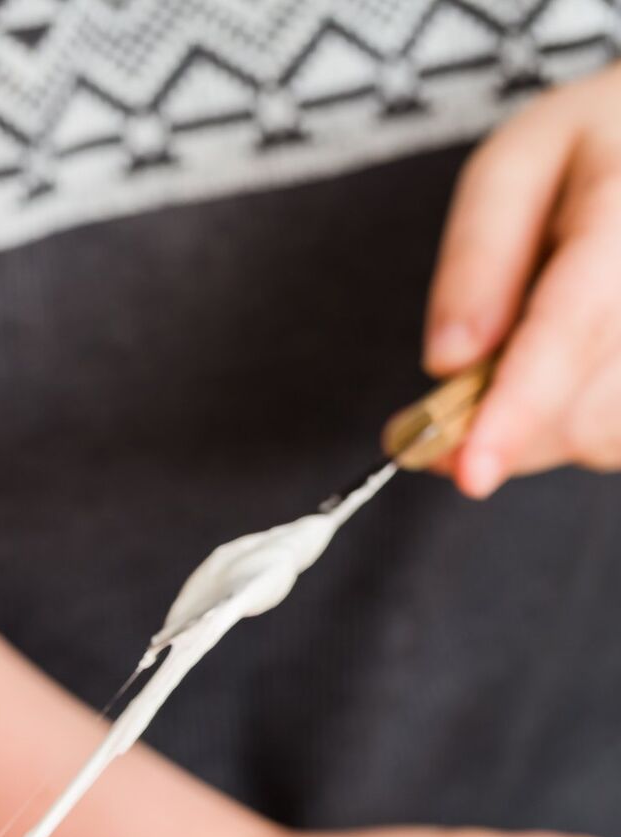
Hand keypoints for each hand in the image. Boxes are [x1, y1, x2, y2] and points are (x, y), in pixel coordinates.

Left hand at [425, 65, 620, 495]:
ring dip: (541, 426)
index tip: (472, 472)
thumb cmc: (592, 150)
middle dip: (504, 422)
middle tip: (461, 386)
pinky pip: (618, 443)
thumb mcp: (515, 166)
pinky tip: (573, 370)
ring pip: (601, 437)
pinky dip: (576, 427)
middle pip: (584, 407)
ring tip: (537, 347)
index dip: (518, 410)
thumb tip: (448, 362)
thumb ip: (478, 256)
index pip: (571, 327)